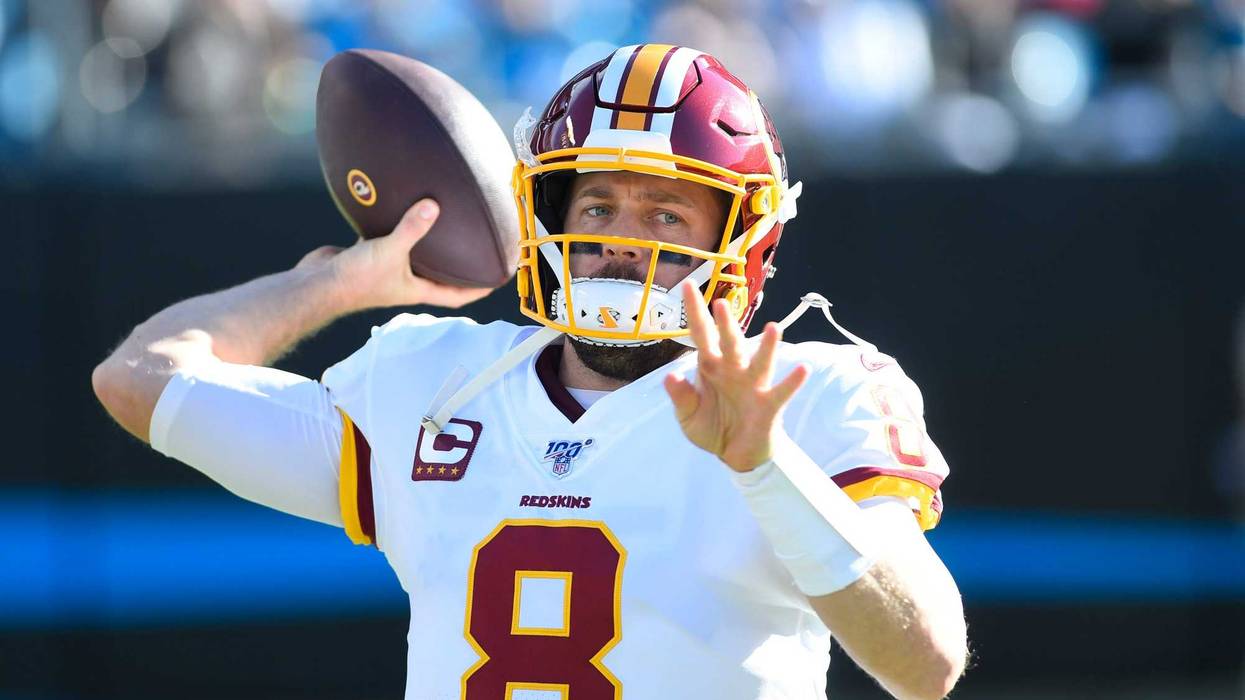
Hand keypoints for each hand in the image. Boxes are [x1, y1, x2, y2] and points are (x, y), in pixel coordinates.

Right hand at [295, 199, 492, 309]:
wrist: (316, 284)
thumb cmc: (355, 280)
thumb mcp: (390, 251)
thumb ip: (412, 229)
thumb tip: (433, 206)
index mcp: (417, 290)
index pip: (458, 295)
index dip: (479, 290)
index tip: (498, 278)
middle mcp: (406, 282)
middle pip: (439, 274)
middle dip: (457, 263)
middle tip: (477, 245)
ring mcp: (387, 269)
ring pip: (414, 255)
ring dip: (427, 242)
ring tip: (445, 222)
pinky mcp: (370, 255)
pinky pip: (390, 239)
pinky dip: (398, 226)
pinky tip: (403, 207)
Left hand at [663, 280, 808, 471]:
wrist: (736, 454)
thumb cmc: (712, 427)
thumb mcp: (688, 417)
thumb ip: (681, 398)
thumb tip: (669, 377)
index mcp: (710, 367)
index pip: (701, 335)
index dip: (695, 312)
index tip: (687, 286)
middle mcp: (733, 370)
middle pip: (730, 343)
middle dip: (726, 325)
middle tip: (721, 304)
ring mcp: (753, 385)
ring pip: (760, 361)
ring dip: (767, 346)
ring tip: (774, 327)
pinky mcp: (769, 405)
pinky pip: (781, 391)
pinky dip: (792, 381)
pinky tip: (802, 368)